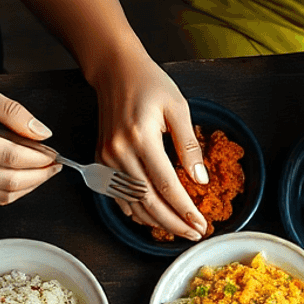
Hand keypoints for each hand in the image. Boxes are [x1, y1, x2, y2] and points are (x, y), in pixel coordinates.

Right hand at [0, 67, 60, 204]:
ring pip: (2, 196)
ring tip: (40, 170)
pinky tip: (19, 177)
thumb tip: (44, 135)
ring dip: (28, 186)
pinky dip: (10, 191)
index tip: (55, 154)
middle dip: (39, 177)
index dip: (40, 160)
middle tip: (54, 165)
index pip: (11, 158)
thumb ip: (11, 111)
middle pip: (10, 182)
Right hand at [91, 48, 207, 240]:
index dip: (185, 210)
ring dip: (158, 223)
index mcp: (141, 137)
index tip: (201, 224)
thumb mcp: (178, 108)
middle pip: (149, 202)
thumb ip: (189, 146)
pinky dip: (138, 213)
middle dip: (175, 223)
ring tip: (180, 230)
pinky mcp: (101, 161)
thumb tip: (200, 180)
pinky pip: (119, 197)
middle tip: (195, 233)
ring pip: (134, 204)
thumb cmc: (149, 84)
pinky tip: (156, 220)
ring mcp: (107, 158)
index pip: (166, 185)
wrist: (114, 70)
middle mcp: (120, 151)